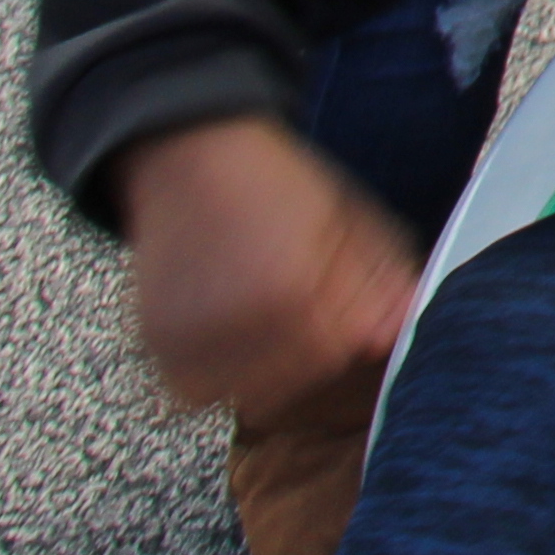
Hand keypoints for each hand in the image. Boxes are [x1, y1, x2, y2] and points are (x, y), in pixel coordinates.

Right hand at [116, 116, 420, 423]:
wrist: (192, 160)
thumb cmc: (276, 186)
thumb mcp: (345, 220)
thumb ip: (379, 281)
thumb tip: (397, 335)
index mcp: (292, 290)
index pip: (339, 349)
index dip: (347, 329)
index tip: (343, 305)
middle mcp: (237, 322)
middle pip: (297, 378)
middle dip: (311, 350)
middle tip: (301, 308)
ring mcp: (191, 338)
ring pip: (248, 394)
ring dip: (265, 369)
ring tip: (264, 318)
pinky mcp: (157, 345)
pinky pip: (196, 389)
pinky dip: (217, 373)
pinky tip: (229, 331)